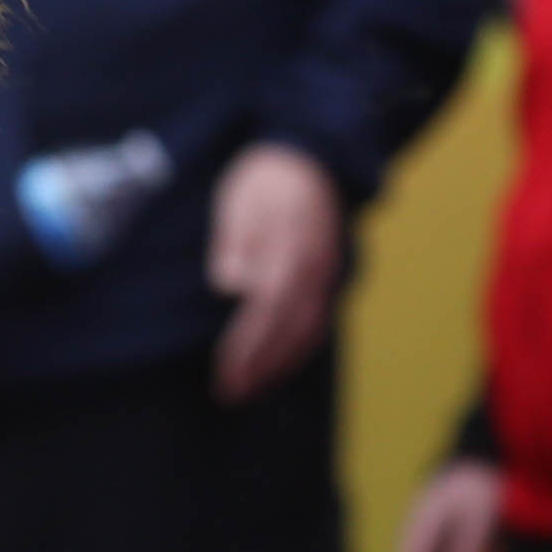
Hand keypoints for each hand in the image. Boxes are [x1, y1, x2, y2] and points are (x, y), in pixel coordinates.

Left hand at [206, 142, 344, 405]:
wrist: (311, 157)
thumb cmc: (265, 179)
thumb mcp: (240, 198)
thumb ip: (236, 240)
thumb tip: (231, 285)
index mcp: (288, 250)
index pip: (265, 310)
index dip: (245, 346)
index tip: (224, 371)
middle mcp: (312, 270)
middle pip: (286, 329)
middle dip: (258, 366)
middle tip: (228, 394)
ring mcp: (324, 276)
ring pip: (306, 331)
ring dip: (278, 365)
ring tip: (248, 390)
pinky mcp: (327, 279)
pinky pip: (317, 322)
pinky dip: (298, 349)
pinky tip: (277, 365)